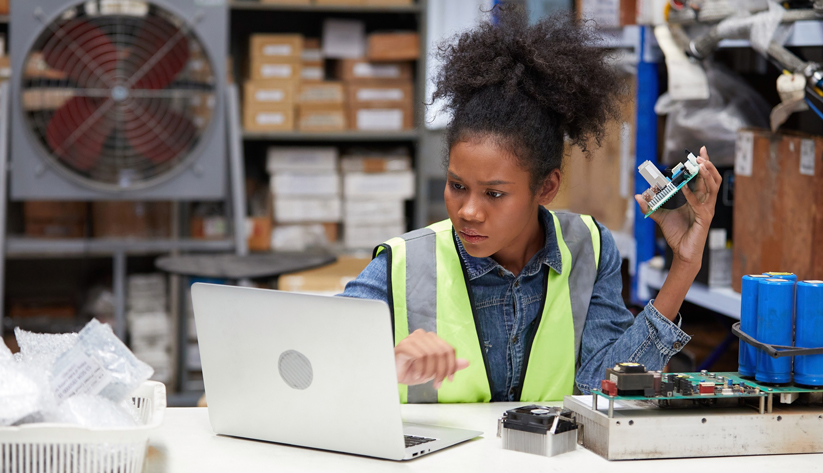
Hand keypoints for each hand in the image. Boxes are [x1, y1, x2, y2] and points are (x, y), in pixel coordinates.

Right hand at [394, 329, 469, 388]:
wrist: (393, 376)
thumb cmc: (411, 371)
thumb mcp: (434, 370)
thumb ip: (449, 365)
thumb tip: (466, 362)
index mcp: (432, 339)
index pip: (449, 349)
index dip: (452, 366)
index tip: (450, 379)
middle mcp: (423, 335)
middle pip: (442, 352)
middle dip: (441, 371)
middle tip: (437, 384)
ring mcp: (413, 339)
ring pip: (432, 354)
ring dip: (429, 371)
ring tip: (423, 378)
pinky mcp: (404, 345)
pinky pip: (420, 356)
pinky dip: (420, 370)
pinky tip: (417, 375)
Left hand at [634, 146, 721, 270]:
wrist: (682, 253)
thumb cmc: (677, 234)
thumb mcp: (660, 216)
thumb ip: (650, 206)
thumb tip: (638, 196)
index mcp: (697, 199)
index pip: (703, 178)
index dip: (704, 164)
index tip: (700, 151)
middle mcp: (704, 202)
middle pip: (712, 179)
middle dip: (707, 165)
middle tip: (699, 156)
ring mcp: (706, 210)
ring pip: (713, 187)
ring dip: (706, 175)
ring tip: (699, 165)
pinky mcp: (704, 218)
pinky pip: (700, 204)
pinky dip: (691, 195)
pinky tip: (683, 189)